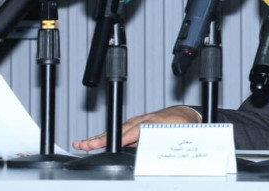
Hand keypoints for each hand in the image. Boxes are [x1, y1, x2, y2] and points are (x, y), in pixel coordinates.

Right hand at [71, 105, 201, 150]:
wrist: (186, 113)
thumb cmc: (182, 125)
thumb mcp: (174, 135)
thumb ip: (159, 143)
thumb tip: (147, 154)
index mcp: (150, 123)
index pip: (129, 133)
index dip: (115, 139)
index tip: (102, 144)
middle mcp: (141, 120)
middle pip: (117, 131)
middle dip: (98, 139)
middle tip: (82, 145)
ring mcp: (137, 121)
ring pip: (116, 130)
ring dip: (99, 137)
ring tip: (82, 144)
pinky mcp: (136, 123)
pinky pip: (120, 129)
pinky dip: (107, 135)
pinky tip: (95, 141)